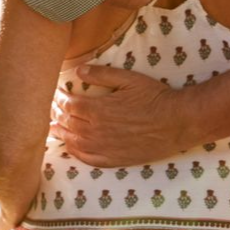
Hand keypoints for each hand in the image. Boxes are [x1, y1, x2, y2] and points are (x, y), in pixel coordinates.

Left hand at [50, 63, 190, 165]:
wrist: (179, 122)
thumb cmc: (155, 98)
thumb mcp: (128, 79)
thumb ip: (101, 74)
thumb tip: (78, 70)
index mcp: (97, 110)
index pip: (66, 104)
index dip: (57, 98)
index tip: (55, 93)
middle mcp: (96, 131)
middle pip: (66, 122)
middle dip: (56, 113)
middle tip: (50, 108)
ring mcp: (104, 147)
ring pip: (72, 141)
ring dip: (60, 133)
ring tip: (52, 126)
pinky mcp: (114, 160)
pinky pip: (87, 158)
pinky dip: (75, 152)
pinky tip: (70, 146)